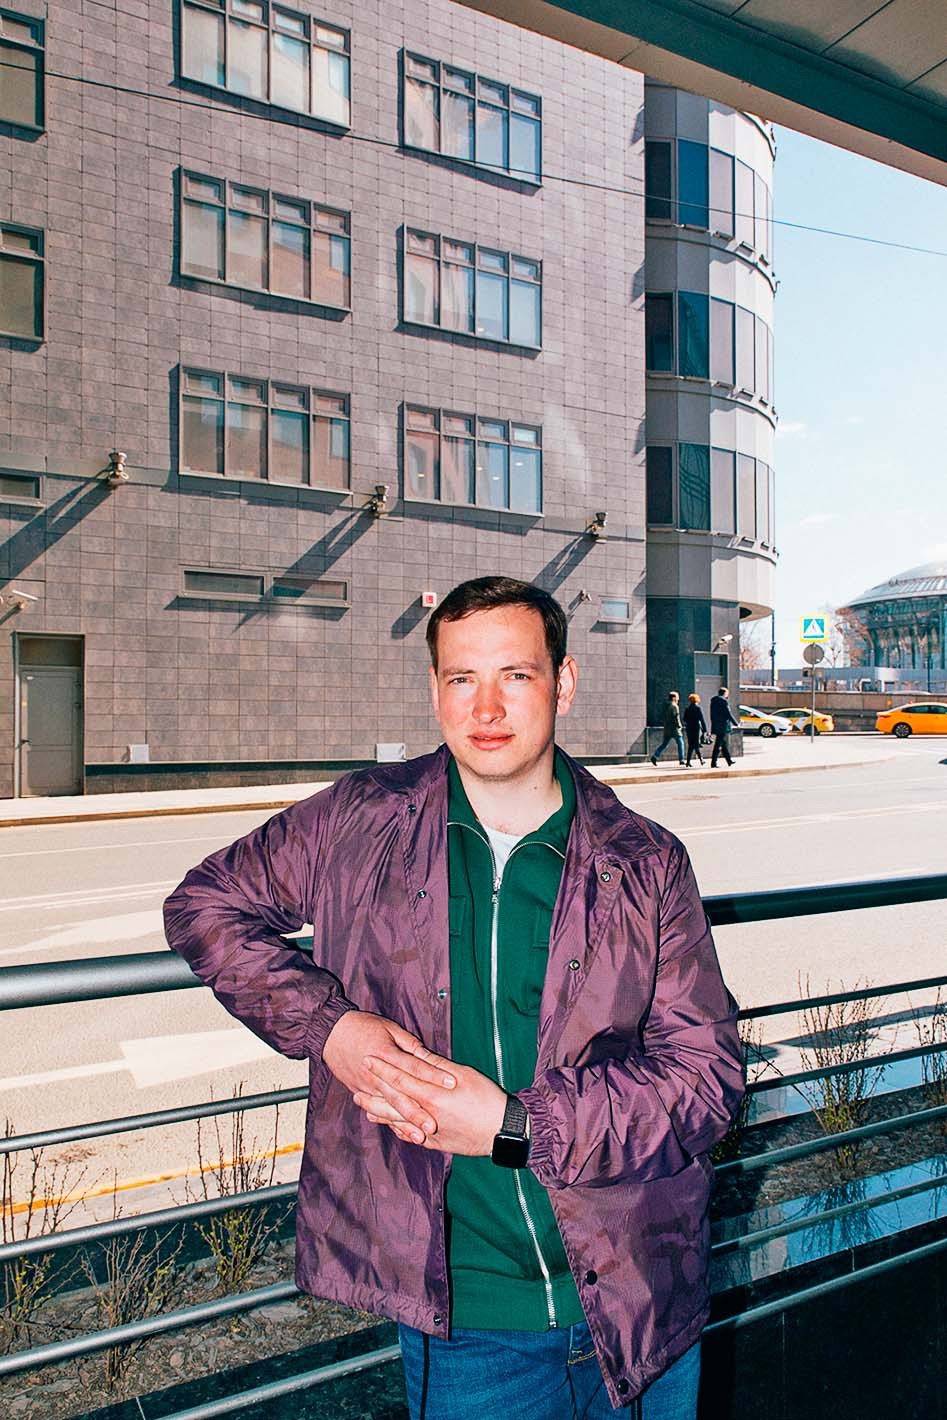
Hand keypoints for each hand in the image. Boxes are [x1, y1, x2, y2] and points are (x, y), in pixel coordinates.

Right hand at [323, 1012, 456, 1143]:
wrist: (331, 1032)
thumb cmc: (363, 1027)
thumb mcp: (389, 1028)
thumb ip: (409, 1044)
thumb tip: (428, 1056)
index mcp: (386, 1053)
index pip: (414, 1066)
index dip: (433, 1075)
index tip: (451, 1083)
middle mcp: (376, 1073)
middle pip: (400, 1095)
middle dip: (418, 1112)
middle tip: (434, 1125)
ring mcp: (366, 1085)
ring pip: (388, 1108)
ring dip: (404, 1123)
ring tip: (419, 1136)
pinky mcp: (359, 1092)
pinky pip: (376, 1110)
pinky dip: (388, 1122)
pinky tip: (400, 1133)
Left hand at [355, 1051, 507, 1155]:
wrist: (501, 1130)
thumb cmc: (486, 1098)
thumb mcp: (463, 1075)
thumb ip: (437, 1066)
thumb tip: (418, 1055)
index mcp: (431, 1094)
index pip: (400, 1078)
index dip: (383, 1068)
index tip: (368, 1059)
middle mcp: (425, 1114)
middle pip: (392, 1101)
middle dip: (374, 1090)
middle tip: (357, 1084)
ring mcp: (428, 1131)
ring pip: (397, 1120)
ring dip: (379, 1112)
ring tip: (364, 1106)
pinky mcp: (434, 1143)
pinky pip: (409, 1135)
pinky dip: (396, 1128)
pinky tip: (388, 1124)